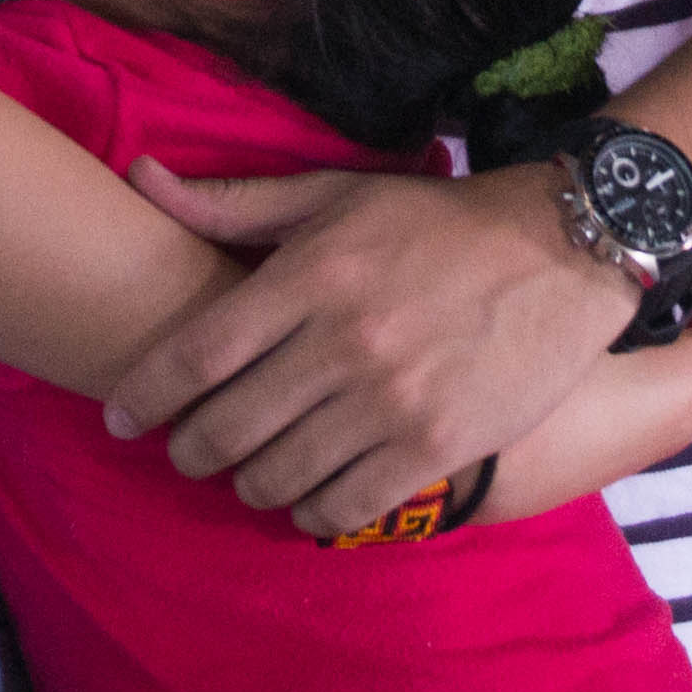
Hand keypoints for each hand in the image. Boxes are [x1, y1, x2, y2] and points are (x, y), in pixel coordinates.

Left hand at [100, 163, 630, 538]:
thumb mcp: (339, 194)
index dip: (143, 397)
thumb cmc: (443, 221)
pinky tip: (311, 497)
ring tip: (253, 471)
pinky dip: (312, 512)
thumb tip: (141, 178)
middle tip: (189, 451)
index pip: (194, 356)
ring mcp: (392, 401)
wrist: (570, 246)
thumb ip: (238, 203)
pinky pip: (344, 506)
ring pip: (278, 477)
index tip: (121, 417)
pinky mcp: (438, 444)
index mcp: (311, 277)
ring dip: (250, 483)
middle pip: (225, 429)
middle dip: (190, 451)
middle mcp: (344, 342)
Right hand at [490, 208, 691, 518]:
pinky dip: (691, 333)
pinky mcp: (617, 438)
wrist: (445, 480)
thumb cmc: (515, 400)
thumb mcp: (574, 327)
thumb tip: (644, 219)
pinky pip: (681, 377)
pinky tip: (660, 306)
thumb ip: (619, 275)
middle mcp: (682, 414)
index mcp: (688, 388)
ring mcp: (650, 431)